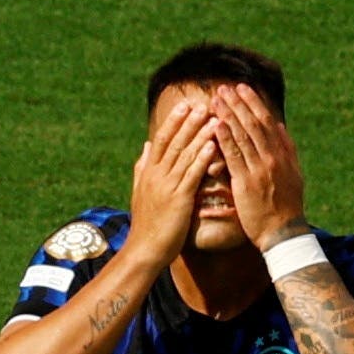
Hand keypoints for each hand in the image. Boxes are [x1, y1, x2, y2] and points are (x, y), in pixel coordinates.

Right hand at [129, 98, 221, 263]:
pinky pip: (192, 174)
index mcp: (148, 172)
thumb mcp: (140, 191)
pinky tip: (212, 145)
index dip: (173, 122)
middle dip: (188, 122)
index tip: (185, 106)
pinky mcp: (179, 199)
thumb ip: (143, 167)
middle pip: (173, 142)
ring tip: (213, 118)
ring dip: (199, 135)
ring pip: (184, 154)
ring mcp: (167, 186)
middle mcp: (156, 175)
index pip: (161, 140)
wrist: (144, 250)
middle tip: (203, 104)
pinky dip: (202, 158)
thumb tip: (145, 146)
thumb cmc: (146, 225)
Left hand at [212, 84, 308, 250]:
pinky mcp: (246, 183)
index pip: (267, 121)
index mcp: (283, 154)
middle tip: (224, 87)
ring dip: (229, 115)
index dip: (254, 103)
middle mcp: (273, 158)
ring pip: (243, 136)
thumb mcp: (293, 174)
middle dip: (238, 103)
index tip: (242, 88)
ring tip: (216, 99)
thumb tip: (280, 127)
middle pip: (254, 123)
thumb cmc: (286, 205)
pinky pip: (234, 156)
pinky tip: (216, 125)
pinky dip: (225, 139)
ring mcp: (260, 169)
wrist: (284, 233)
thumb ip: (287, 149)